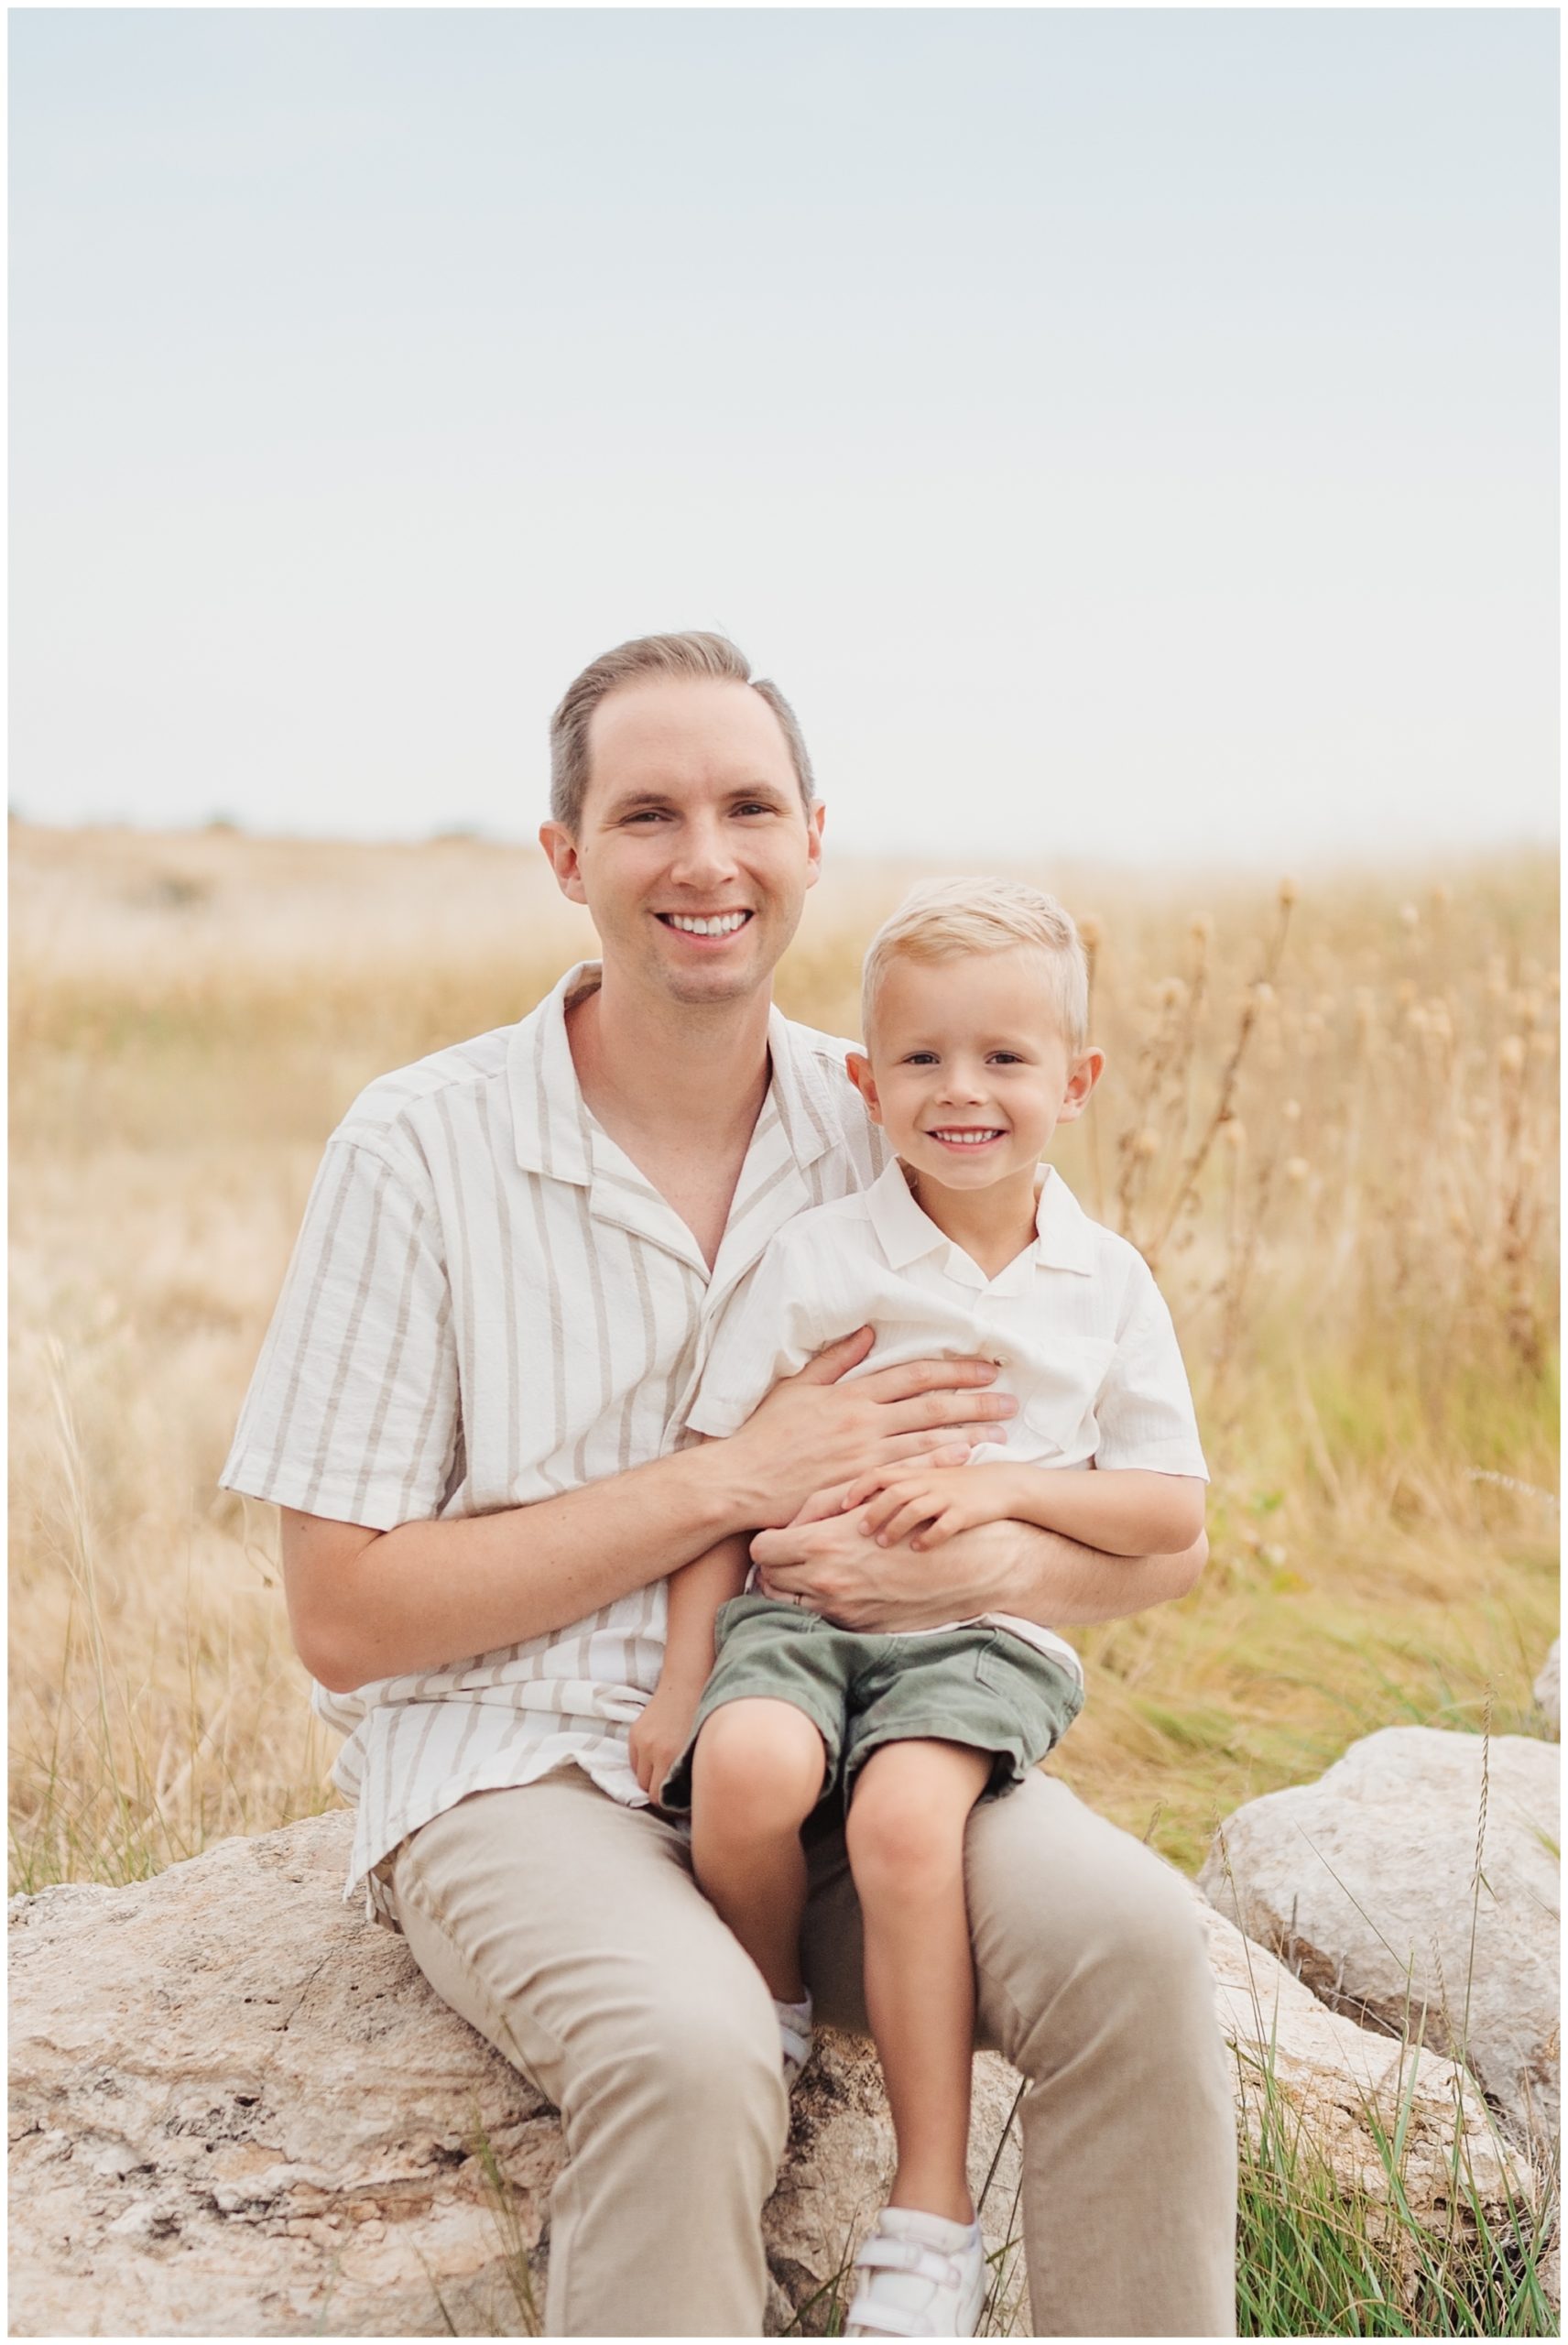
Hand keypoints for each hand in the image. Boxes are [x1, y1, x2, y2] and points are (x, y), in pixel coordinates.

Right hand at [629, 1675, 702, 1805]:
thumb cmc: (702, 1717)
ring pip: (639, 1776)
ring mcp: (641, 1740)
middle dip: (659, 1793)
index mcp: (670, 1756)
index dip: (668, 1804)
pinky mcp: (634, 1732)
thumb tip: (687, 1800)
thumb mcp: (699, 1749)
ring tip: (666, 1773)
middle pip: (646, 1789)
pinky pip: (634, 1761)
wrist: (688, 1684)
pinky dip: (644, 1764)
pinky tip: (659, 1757)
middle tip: (673, 1792)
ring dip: (650, 1779)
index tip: (679, 1804)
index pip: (658, 1797)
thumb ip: (689, 1774)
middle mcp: (652, 1749)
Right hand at [723, 1330, 1015, 1528]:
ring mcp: (865, 1456)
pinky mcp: (862, 1486)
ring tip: (1001, 1433)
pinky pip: (910, 1474)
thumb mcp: (796, 1386)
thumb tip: (868, 1333)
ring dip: (969, 1435)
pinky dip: (941, 1465)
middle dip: (976, 1401)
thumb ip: (835, 1360)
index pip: (914, 1375)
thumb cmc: (765, 1433)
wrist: (741, 1480)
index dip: (954, 1370)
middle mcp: (864, 1422)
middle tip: (1010, 1401)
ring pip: (929, 1441)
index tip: (985, 1368)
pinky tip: (966, 1461)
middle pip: (932, 1406)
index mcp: (851, 1394)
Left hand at [751, 1505, 1022, 1633]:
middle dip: (775, 1570)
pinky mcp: (865, 1626)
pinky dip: (826, 1608)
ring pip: (791, 1605)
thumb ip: (828, 1512)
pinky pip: (825, 1621)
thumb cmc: (928, 1519)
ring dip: (796, 1591)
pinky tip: (839, 1596)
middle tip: (789, 1561)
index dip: (766, 1545)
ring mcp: (846, 1606)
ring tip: (809, 1579)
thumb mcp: (877, 1502)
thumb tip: (789, 1526)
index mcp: (826, 1543)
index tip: (777, 1543)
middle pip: (770, 1580)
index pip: (763, 1550)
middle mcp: (830, 1577)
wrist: (980, 1559)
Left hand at [838, 1462, 1023, 1549]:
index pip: (879, 1473)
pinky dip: (928, 1538)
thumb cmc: (958, 1487)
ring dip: (896, 1526)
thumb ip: (901, 1489)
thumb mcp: (928, 1481)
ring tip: (883, 1543)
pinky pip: (944, 1525)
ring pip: (915, 1508)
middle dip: (873, 1511)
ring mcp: (947, 1496)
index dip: (857, 1488)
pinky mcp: (966, 1512)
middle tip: (859, 1531)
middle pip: (893, 1491)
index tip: (841, 1506)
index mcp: (916, 1473)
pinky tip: (918, 1549)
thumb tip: (865, 1508)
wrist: (1002, 1484)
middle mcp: (929, 1481)